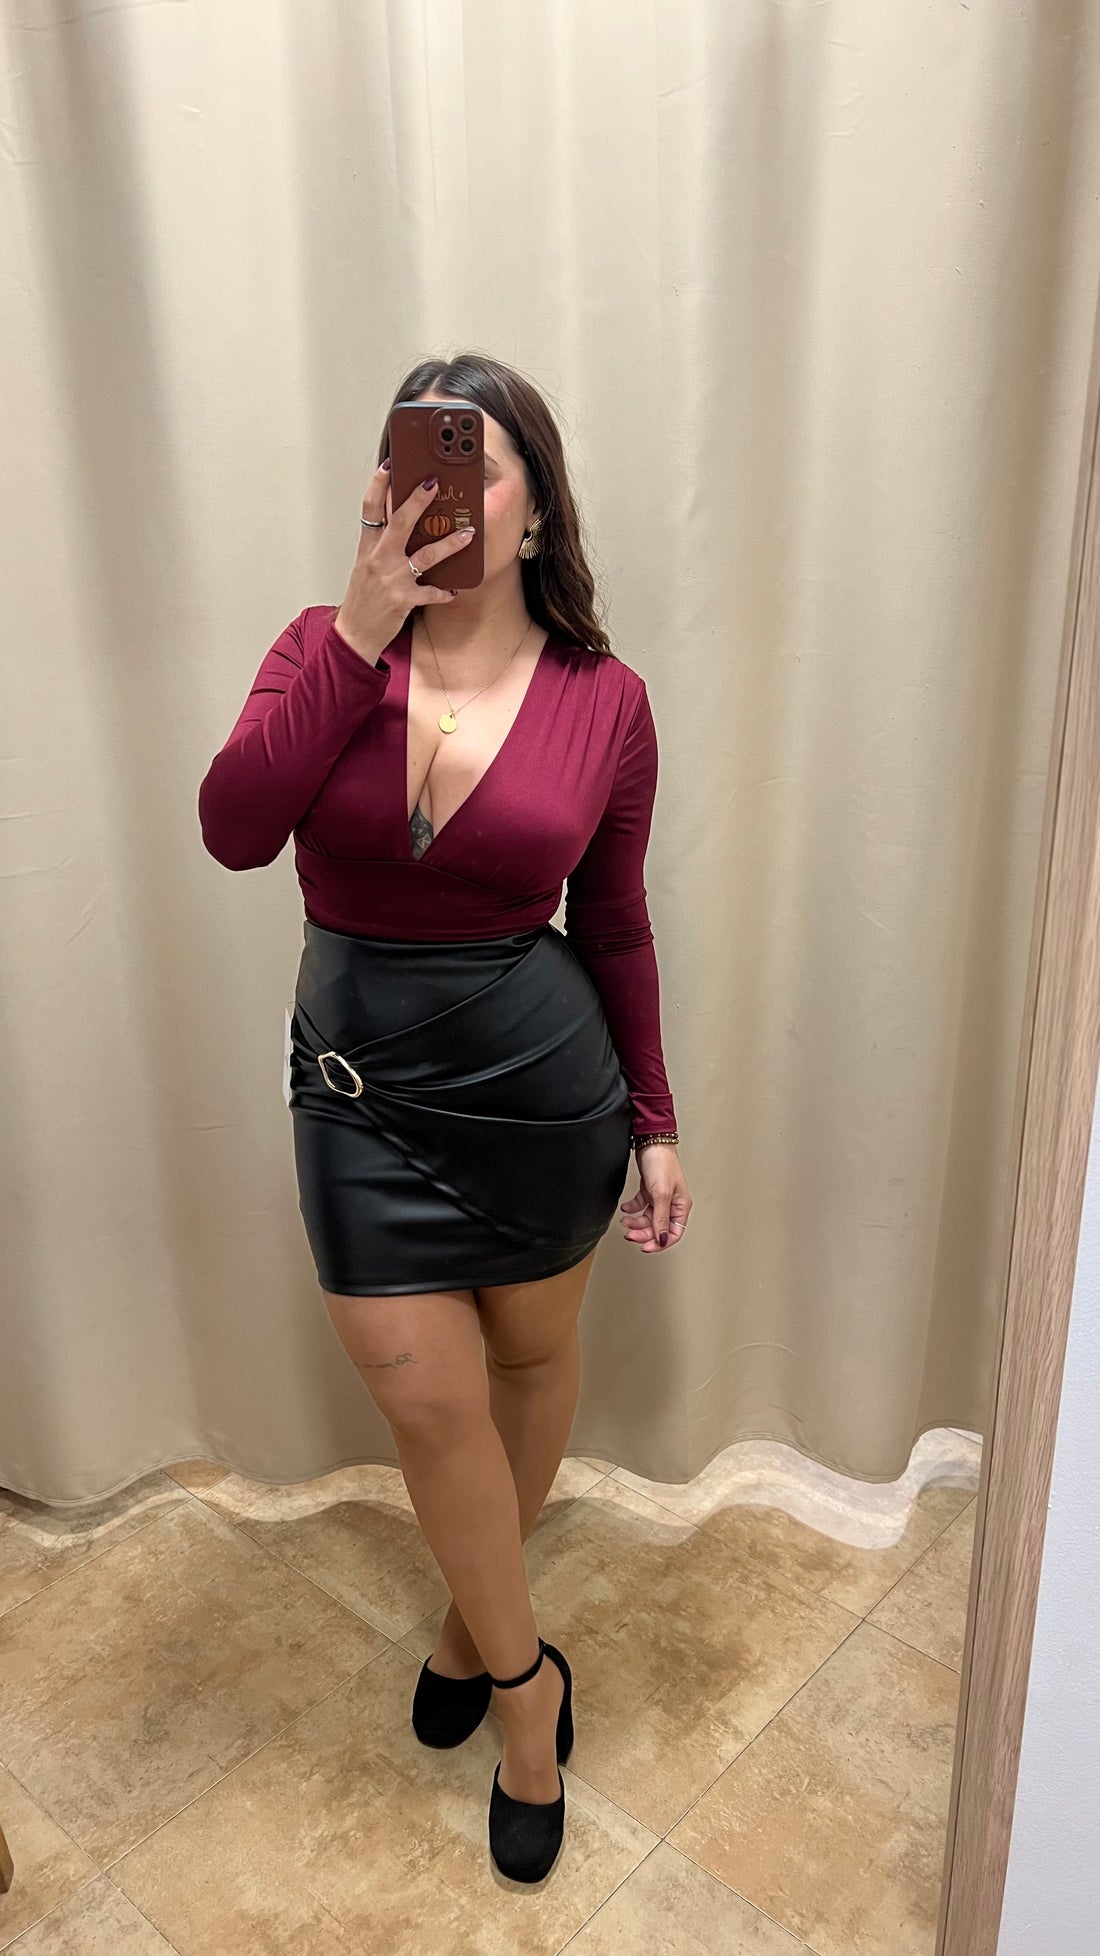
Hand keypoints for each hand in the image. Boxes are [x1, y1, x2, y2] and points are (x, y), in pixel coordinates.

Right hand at [333, 461, 476, 658]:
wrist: (355, 633)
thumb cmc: (363, 598)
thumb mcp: (365, 566)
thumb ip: (382, 544)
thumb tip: (403, 523)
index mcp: (368, 547)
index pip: (370, 509)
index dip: (378, 485)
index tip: (390, 466)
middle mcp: (379, 559)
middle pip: (400, 522)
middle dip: (418, 501)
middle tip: (435, 483)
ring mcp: (392, 579)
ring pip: (425, 555)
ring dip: (450, 544)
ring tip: (469, 533)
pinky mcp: (404, 600)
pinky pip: (431, 592)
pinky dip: (444, 591)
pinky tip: (454, 590)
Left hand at [620, 1146, 690, 1253]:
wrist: (650, 1141)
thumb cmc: (662, 1162)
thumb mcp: (661, 1194)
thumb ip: (660, 1218)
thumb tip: (660, 1239)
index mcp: (681, 1206)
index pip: (673, 1233)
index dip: (659, 1243)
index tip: (645, 1247)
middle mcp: (672, 1204)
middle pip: (658, 1228)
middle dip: (643, 1233)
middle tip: (630, 1234)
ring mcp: (660, 1197)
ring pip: (648, 1219)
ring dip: (636, 1222)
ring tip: (625, 1220)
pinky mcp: (649, 1190)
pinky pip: (640, 1206)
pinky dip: (632, 1209)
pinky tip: (626, 1208)